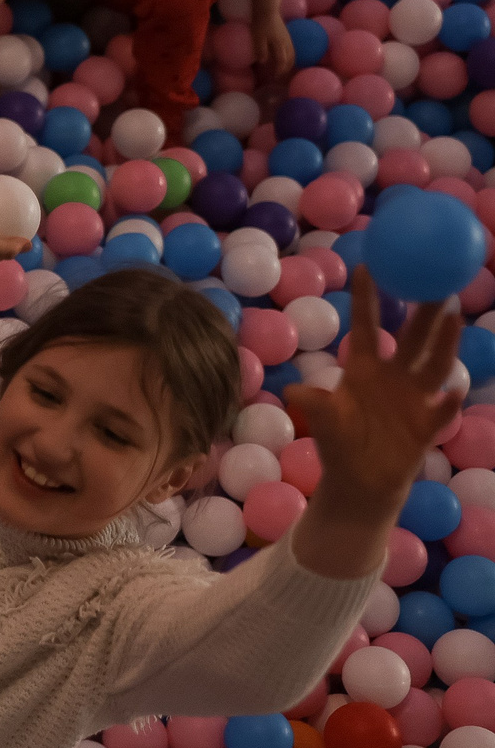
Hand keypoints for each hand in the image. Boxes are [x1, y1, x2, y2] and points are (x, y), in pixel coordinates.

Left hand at [252, 8, 296, 84]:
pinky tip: (283, 55)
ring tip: (283, 68)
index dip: (280, 71)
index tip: (275, 78)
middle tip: (280, 76)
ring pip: (292, 53)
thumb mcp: (258, 38)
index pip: (282, 62)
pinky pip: (291, 48)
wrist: (267, 9)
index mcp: (280, 45)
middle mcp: (287, 43)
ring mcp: (288, 38)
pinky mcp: (286, 34)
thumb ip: (261, 50)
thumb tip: (264, 62)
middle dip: (286, 69)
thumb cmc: (260, 23)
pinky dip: (289, 55)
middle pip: (290, 59)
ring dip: (289, 63)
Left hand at [287, 270, 462, 516]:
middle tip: (436, 283)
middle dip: (423, 313)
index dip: (367, 299)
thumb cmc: (339, 443)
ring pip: (433, 365)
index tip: (367, 267)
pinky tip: (453, 390)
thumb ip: (315, 404)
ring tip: (452, 316)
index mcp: (364, 369)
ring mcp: (413, 398)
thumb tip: (295, 392)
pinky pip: (440, 410)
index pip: (366, 327)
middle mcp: (393, 377)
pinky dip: (446, 402)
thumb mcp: (323, 420)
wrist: (360, 480)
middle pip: (412, 339)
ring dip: (444, 342)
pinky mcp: (426, 424)